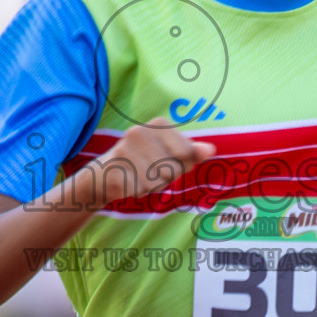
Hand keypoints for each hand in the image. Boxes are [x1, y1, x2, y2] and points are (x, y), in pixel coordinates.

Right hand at [95, 125, 215, 204]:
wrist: (105, 174)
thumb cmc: (146, 162)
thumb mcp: (171, 153)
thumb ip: (192, 152)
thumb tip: (211, 150)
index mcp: (159, 124)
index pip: (187, 154)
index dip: (181, 164)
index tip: (166, 159)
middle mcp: (140, 131)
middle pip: (172, 170)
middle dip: (165, 177)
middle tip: (149, 169)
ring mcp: (124, 150)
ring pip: (157, 182)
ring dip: (151, 186)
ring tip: (139, 175)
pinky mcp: (114, 169)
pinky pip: (140, 190)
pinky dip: (137, 192)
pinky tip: (128, 182)